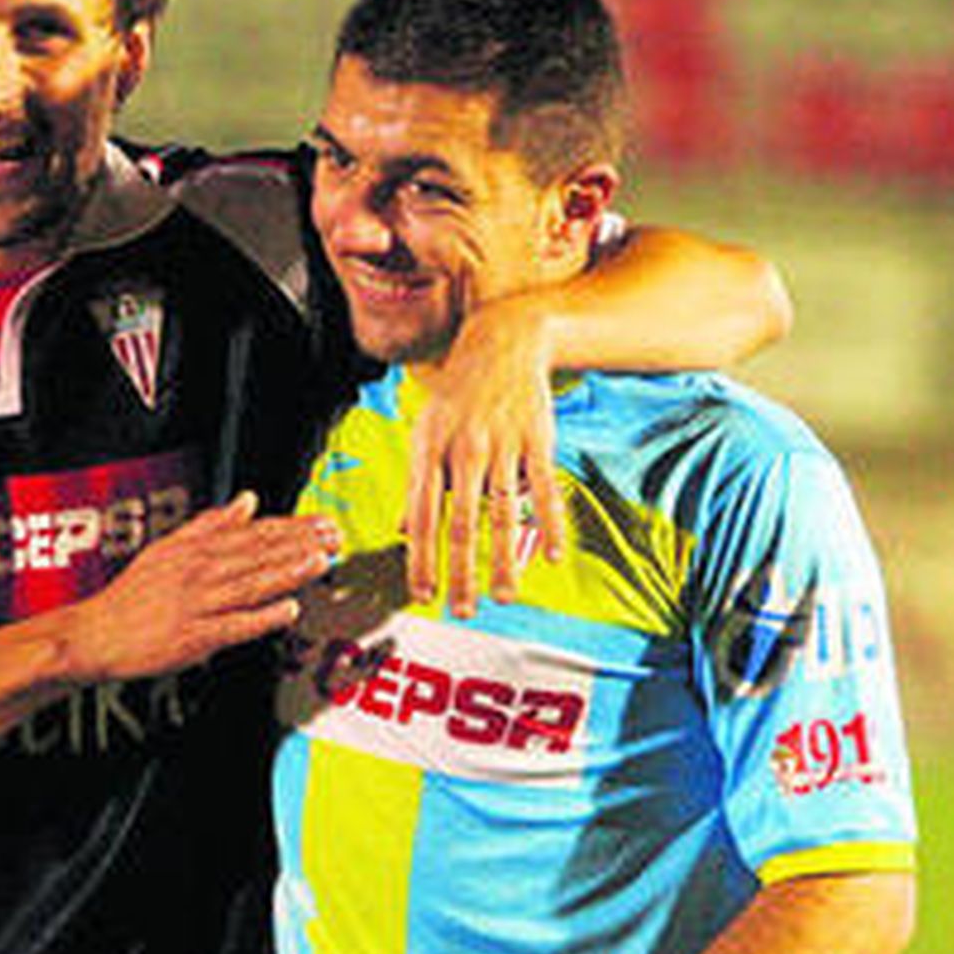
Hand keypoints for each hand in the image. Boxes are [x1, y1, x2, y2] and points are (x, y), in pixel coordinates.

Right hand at [64, 492, 337, 681]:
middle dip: (299, 545)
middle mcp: (199, 573)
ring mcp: (197, 605)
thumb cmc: (132, 596)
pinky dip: (261, 618)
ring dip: (287, 573)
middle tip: (333, 538)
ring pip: (250, 584)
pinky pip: (234, 625)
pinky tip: (287, 611)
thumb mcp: (168, 548)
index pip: (252, 534)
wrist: (95, 634)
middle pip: (257, 555)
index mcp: (195, 550)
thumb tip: (247, 501)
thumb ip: (210, 524)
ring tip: (319, 562)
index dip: (291, 527)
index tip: (321, 522)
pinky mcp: (194, 637)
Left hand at [406, 296, 565, 618]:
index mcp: (429, 450)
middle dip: (459, 573)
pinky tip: (552, 556)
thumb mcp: (427, 431)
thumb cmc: (458, 394)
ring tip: (504, 597)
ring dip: (503, 561)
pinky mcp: (537, 440)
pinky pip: (545, 491)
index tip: (422, 595)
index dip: (420, 558)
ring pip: (502, 514)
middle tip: (461, 612)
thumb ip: (419, 482)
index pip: (421, 515)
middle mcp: (463, 450)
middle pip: (461, 523)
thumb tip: (401, 529)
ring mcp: (502, 445)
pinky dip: (551, 525)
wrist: (503, 341)